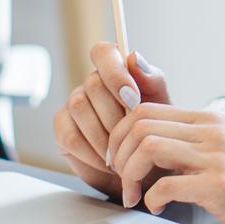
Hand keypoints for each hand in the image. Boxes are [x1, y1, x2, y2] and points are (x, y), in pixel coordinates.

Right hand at [50, 42, 167, 196]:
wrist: (143, 171)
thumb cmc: (153, 133)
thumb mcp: (162, 107)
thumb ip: (152, 80)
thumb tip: (134, 57)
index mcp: (116, 71)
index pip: (103, 52)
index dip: (115, 73)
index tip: (132, 98)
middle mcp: (92, 84)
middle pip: (93, 83)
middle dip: (116, 114)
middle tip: (132, 136)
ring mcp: (74, 105)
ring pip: (79, 107)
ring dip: (104, 135)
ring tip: (123, 153)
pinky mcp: (62, 129)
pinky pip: (71, 136)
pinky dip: (92, 153)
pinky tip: (107, 163)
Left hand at [96, 68, 224, 223]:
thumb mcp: (221, 150)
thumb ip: (188, 141)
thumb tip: (144, 141)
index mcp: (210, 119)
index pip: (146, 109)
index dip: (120, 135)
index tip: (119, 159)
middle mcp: (214, 130)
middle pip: (141, 124)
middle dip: (120, 154)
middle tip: (122, 179)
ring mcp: (217, 156)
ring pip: (148, 147)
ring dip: (130, 175)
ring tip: (134, 195)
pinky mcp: (220, 185)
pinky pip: (165, 185)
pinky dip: (152, 199)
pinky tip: (158, 207)